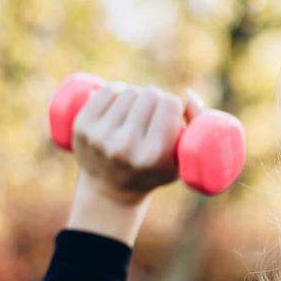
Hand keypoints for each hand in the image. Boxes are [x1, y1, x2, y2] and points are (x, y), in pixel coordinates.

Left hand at [71, 82, 205, 204]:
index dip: (173, 105)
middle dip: (155, 99)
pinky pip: (107, 91)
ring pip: (129, 91)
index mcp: (154, 156)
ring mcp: (100, 136)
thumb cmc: (155, 171)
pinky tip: (121, 101)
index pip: (170, 104)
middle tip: (153, 113)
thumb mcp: (183, 158)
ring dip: (137, 95)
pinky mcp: (82, 126)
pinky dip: (117, 91)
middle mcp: (125, 146)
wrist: (111, 190)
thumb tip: (189, 92)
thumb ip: (197, 126)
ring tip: (137, 111)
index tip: (171, 116)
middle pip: (150, 95)